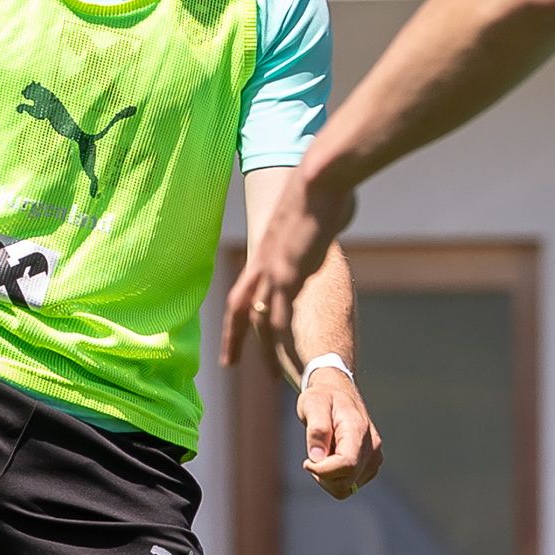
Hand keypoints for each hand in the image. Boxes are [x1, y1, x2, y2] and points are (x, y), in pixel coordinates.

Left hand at [221, 167, 354, 363]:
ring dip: (263, 348)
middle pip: (238, 306)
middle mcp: (262, 262)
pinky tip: (286, 355)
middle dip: (233, 336)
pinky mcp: (288, 274)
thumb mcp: (314, 217)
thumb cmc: (324, 190)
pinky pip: (280, 314)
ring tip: (270, 375)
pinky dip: (281, 338)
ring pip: (258, 318)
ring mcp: (272, 269)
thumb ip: (315, 229)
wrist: (320, 179)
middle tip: (227, 364)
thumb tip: (327, 222)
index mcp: (266, 250)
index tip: (236, 330)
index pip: (244, 286)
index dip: (237, 311)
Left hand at [298, 365, 382, 499]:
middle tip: (312, 455)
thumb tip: (317, 457)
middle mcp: (372, 446)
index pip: (347, 464)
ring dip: (328, 479)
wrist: (338, 393)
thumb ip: (316, 429)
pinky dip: (335, 479)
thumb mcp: (312, 404)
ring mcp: (374, 458)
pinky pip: (349, 486)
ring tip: (322, 455)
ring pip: (347, 488)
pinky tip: (331, 460)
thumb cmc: (322, 398)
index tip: (307, 461)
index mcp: (358, 429)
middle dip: (323, 475)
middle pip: (346, 480)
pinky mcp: (370, 466)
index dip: (323, 470)